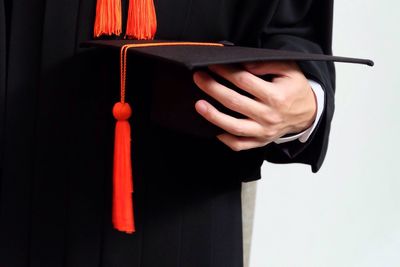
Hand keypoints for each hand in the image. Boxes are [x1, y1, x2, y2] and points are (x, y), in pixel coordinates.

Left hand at [193, 61, 316, 150]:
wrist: (308, 113)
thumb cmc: (295, 89)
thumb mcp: (290, 70)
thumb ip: (268, 64)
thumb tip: (245, 65)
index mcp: (276, 96)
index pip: (244, 81)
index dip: (226, 71)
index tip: (212, 64)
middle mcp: (268, 116)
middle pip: (235, 102)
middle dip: (213, 88)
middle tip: (198, 78)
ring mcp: (263, 131)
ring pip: (234, 127)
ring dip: (213, 116)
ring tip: (199, 104)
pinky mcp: (260, 141)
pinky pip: (239, 144)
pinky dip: (225, 139)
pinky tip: (213, 129)